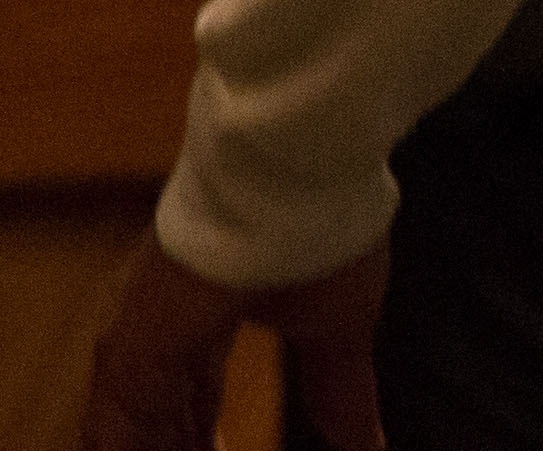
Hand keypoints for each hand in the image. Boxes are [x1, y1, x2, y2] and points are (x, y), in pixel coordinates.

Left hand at [82, 234, 384, 450]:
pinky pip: (117, 434)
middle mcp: (158, 327)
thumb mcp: (338, 328)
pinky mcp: (131, 346)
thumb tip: (370, 443)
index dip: (204, 431)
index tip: (224, 450)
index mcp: (202, 314)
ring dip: (159, 450)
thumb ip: (339, 391)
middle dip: (181, 444)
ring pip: (126, 429)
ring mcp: (138, 337)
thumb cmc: (320, 230)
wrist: (296, 174)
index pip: (190, 392)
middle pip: (155, 415)